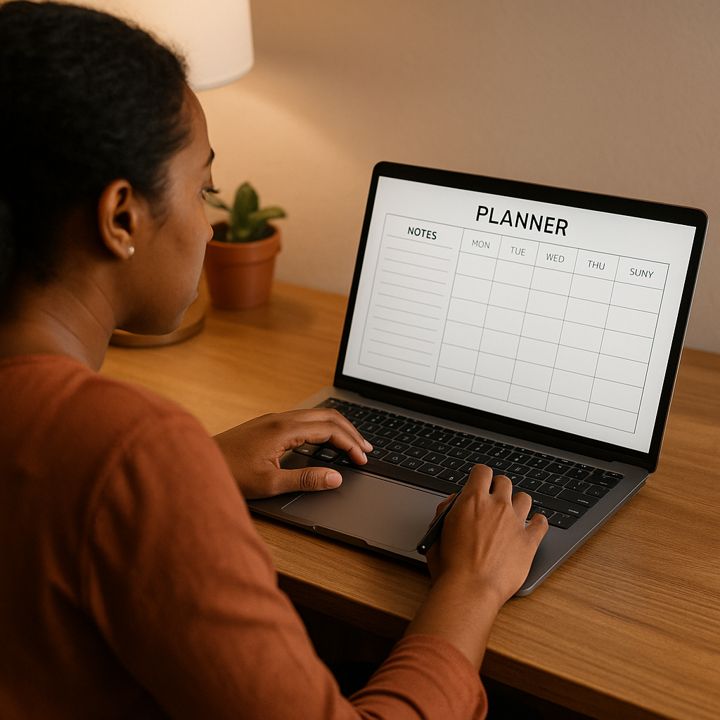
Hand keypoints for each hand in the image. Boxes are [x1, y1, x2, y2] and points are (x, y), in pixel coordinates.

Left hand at [213, 408, 371, 498]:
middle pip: (327, 416)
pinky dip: (322, 429)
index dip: (350, 444)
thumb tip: (335, 477)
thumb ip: (306, 479)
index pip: (329, 429)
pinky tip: (324, 442)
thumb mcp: (270, 484)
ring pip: (316, 415)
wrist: (196, 463)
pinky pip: (304, 419)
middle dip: (350, 432)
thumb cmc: (229, 474)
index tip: (362, 460)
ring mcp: (274, 419)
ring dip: (337, 428)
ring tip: (352, 445)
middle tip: (366, 450)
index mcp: (284, 429)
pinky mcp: (268, 424)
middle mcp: (281, 418)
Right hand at [426, 464, 547, 607]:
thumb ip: (446, 510)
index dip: (480, 476)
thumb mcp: (437, 531)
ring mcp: (515, 523)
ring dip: (517, 503)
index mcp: (472, 500)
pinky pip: (541, 524)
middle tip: (493, 500)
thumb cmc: (450, 565)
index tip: (479, 483)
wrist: (470, 589)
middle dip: (498, 488)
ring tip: (512, 514)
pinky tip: (534, 525)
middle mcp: (497, 506)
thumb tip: (454, 502)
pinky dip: (538, 522)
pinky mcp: (529, 542)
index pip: (482, 471)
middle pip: (505, 482)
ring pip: (524, 498)